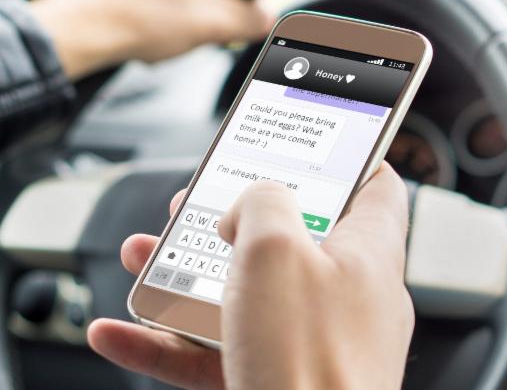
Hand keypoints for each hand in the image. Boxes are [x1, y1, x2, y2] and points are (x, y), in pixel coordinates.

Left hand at [30, 0, 272, 78]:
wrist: (82, 29)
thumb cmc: (139, 17)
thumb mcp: (216, 24)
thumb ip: (254, 19)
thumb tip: (269, 16)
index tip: (235, 16)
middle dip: (209, 7)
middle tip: (198, 29)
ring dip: (183, 12)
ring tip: (168, 31)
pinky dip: (157, 11)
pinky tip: (149, 28)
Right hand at [88, 163, 412, 389]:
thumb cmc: (312, 361)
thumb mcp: (277, 248)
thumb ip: (265, 202)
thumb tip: (255, 201)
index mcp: (367, 250)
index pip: (374, 185)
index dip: (343, 159)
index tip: (306, 145)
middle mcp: (348, 294)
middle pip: (294, 237)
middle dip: (235, 219)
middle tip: (198, 207)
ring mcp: (315, 341)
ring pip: (249, 293)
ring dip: (189, 275)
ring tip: (145, 257)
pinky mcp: (282, 379)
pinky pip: (223, 350)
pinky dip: (173, 340)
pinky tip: (125, 332)